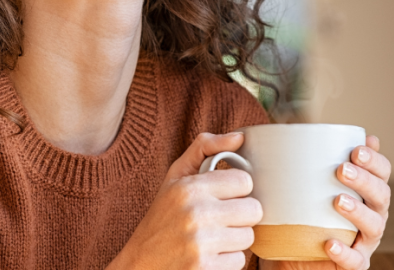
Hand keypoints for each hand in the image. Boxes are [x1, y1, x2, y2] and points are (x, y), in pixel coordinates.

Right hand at [108, 132, 262, 269]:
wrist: (140, 263)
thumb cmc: (161, 218)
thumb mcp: (175, 177)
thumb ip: (204, 148)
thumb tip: (240, 137)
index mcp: (190, 187)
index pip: (245, 181)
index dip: (237, 190)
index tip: (223, 196)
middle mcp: (196, 213)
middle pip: (254, 210)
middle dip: (240, 215)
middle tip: (221, 219)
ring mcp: (201, 244)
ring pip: (249, 237)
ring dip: (234, 239)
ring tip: (213, 238)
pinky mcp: (205, 268)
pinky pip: (239, 261)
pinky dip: (227, 260)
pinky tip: (209, 255)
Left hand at [263, 135, 391, 269]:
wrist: (294, 255)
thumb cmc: (305, 214)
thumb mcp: (306, 185)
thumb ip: (312, 160)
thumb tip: (304, 128)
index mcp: (366, 193)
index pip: (382, 173)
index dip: (374, 161)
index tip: (355, 150)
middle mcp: (372, 215)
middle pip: (382, 196)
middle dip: (365, 180)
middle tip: (342, 170)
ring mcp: (365, 241)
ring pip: (374, 226)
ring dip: (359, 212)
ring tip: (338, 201)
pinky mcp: (354, 264)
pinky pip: (356, 261)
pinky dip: (345, 253)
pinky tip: (330, 244)